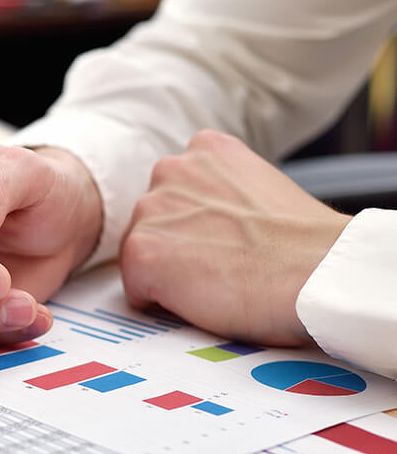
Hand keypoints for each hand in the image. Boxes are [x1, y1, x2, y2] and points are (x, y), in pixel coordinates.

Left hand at [120, 130, 350, 345]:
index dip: (198, 227)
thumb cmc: (301, 245)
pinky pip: (137, 291)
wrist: (315, 271)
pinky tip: (203, 296)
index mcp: (205, 149)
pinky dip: (162, 304)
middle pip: (152, 224)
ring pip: (143, 255)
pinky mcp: (140, 252)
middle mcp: (170, 170)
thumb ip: (222, 193)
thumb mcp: (259, 187)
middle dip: (177, 247)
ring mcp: (150, 210)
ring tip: (217, 279)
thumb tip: (205, 221)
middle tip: (223, 265)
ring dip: (169, 274)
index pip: (175, 195)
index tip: (227, 241)